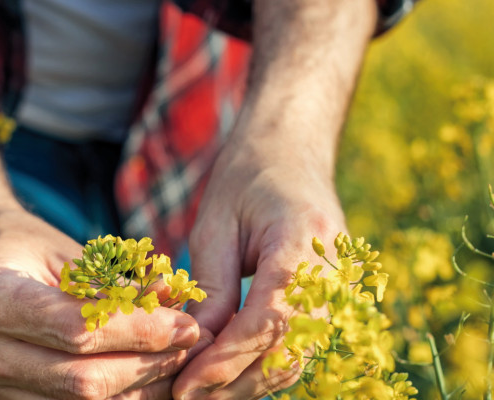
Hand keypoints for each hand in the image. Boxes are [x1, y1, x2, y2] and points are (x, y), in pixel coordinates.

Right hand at [0, 209, 203, 398]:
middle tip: (190, 348)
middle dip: (147, 366)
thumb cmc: (21, 247)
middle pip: (80, 379)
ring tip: (175, 364)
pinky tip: (143, 380)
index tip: (186, 326)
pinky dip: (113, 399)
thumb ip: (117, 281)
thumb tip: (176, 300)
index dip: (139, 332)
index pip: (77, 329)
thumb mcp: (67, 251)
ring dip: (138, 390)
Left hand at [172, 143, 346, 398]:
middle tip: (185, 397)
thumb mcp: (216, 225)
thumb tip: (197, 347)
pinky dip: (264, 367)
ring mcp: (339, 288)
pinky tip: (227, 376)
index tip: (186, 384)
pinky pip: (300, 346)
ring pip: (297, 358)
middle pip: (287, 352)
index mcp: (303, 242)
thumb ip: (212, 288)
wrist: (292, 150)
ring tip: (200, 394)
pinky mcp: (329, 299)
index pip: (267, 323)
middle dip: (234, 384)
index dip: (225, 361)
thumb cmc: (248, 177)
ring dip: (248, 384)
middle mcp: (333, 272)